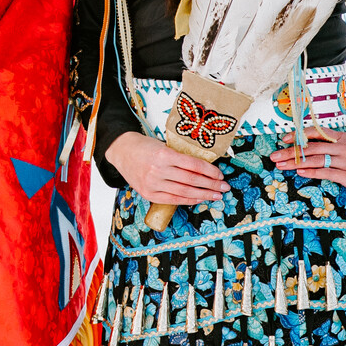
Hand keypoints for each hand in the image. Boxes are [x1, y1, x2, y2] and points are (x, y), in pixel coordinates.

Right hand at [106, 132, 228, 205]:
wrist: (121, 151)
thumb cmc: (144, 146)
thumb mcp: (163, 146)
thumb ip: (180, 158)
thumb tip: (205, 169)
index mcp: (163, 154)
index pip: (193, 164)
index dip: (210, 171)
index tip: (220, 174)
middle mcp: (158, 170)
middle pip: (191, 180)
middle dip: (211, 184)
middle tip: (224, 187)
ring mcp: (152, 183)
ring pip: (184, 191)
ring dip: (203, 194)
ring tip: (216, 195)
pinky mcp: (148, 193)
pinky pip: (173, 199)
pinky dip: (188, 200)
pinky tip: (199, 198)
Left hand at [270, 127, 345, 196]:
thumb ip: (341, 138)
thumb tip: (330, 130)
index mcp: (341, 138)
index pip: (315, 133)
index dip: (298, 135)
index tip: (283, 139)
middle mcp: (342, 148)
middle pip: (311, 147)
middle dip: (289, 152)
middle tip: (274, 155)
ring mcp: (345, 162)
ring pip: (315, 160)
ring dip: (295, 163)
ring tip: (280, 165)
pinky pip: (326, 173)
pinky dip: (311, 172)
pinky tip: (299, 172)